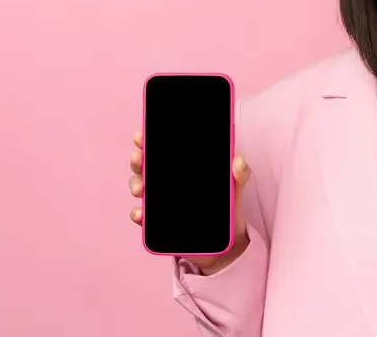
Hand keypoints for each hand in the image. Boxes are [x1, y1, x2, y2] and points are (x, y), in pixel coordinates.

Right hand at [128, 130, 251, 273]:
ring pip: (140, 188)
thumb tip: (239, 161)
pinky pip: (143, 217)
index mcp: (184, 168)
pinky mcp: (158, 224)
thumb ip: (241, 173)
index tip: (140, 135)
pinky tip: (141, 214)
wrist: (228, 241)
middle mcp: (168, 182)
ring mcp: (160, 202)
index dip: (149, 140)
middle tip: (138, 157)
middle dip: (138, 159)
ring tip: (140, 188)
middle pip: (146, 165)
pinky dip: (138, 214)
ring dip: (135, 184)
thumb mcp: (236, 187)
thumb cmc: (229, 206)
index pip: (163, 149)